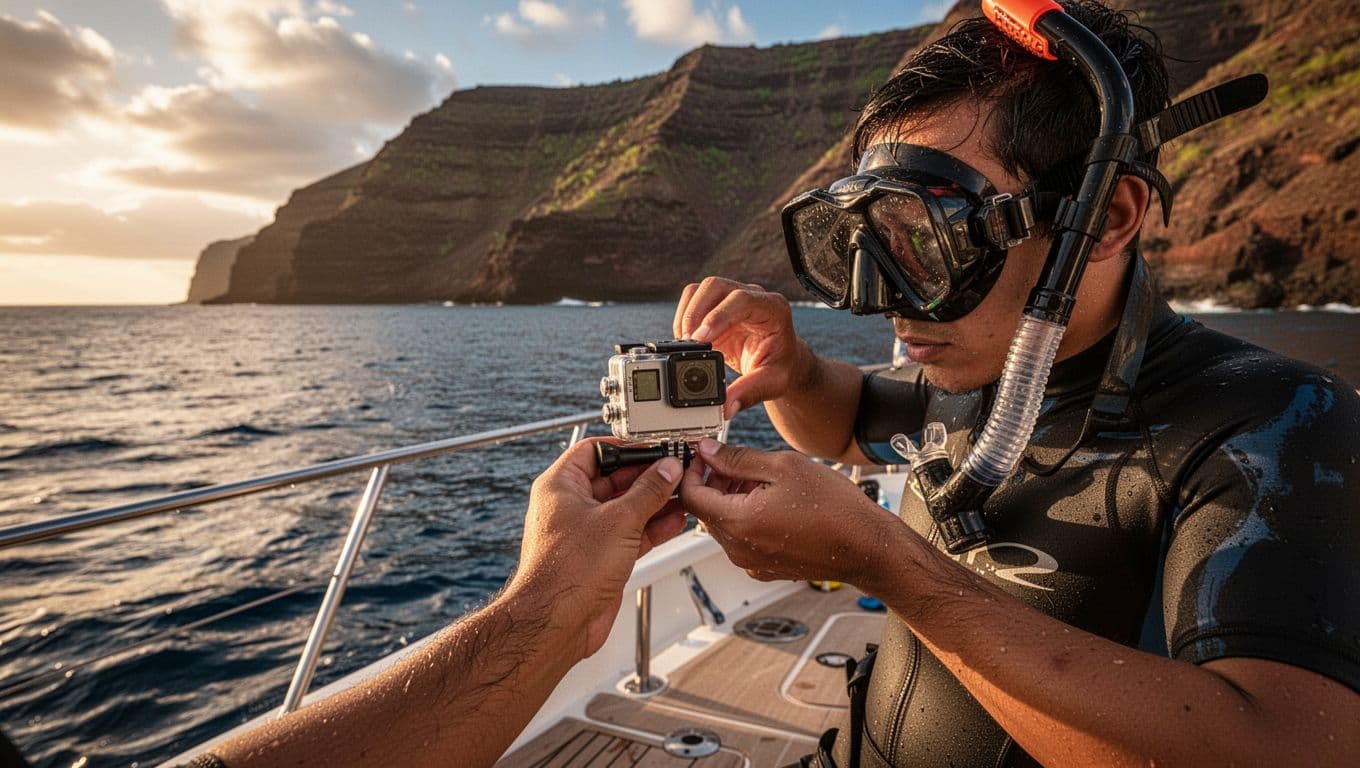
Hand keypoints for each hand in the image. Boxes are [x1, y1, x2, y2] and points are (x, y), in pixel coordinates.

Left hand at [512, 439, 685, 657]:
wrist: (557, 622)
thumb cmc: (567, 572)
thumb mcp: (619, 520)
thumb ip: (648, 492)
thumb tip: (666, 470)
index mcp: (561, 486)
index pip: (595, 451)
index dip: (627, 447)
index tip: (655, 447)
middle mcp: (570, 506)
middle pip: (615, 479)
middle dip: (648, 476)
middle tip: (676, 471)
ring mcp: (586, 533)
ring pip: (626, 508)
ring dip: (655, 502)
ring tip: (683, 493)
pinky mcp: (600, 556)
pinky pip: (630, 533)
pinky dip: (652, 527)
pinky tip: (675, 520)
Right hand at [673, 276, 810, 418]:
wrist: (781, 359)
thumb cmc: (781, 366)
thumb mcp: (771, 382)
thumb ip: (748, 393)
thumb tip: (724, 406)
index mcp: (773, 309)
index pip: (742, 300)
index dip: (718, 316)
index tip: (700, 338)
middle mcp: (753, 297)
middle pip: (716, 286)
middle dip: (695, 313)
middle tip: (688, 343)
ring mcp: (732, 297)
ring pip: (700, 291)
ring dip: (686, 315)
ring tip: (686, 344)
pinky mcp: (717, 305)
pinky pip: (693, 301)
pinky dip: (684, 319)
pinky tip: (688, 341)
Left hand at [679, 438, 899, 586]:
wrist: (866, 546)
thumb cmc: (834, 509)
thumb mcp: (783, 466)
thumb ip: (738, 458)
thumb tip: (709, 453)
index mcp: (738, 523)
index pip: (690, 496)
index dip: (692, 471)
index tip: (705, 456)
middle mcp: (739, 549)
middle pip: (705, 511)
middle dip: (715, 483)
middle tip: (739, 463)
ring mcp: (752, 562)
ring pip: (724, 524)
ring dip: (732, 499)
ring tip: (763, 481)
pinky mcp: (765, 568)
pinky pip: (742, 539)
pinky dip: (747, 518)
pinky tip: (772, 502)